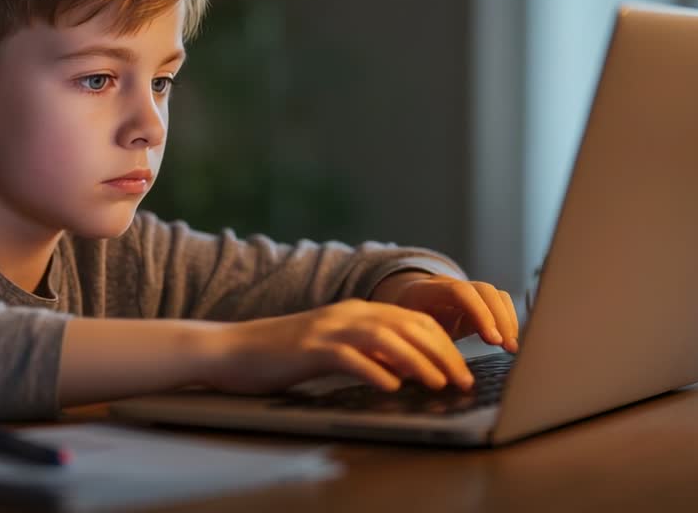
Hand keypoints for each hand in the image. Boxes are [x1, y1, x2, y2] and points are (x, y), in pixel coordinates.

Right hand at [201, 299, 474, 394]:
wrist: (233, 349)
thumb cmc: (284, 354)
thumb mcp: (334, 348)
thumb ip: (368, 352)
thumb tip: (407, 371)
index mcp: (357, 310)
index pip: (413, 320)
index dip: (444, 343)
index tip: (463, 369)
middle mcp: (348, 313)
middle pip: (408, 326)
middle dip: (442, 353)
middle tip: (463, 380)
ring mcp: (328, 328)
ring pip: (385, 338)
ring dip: (417, 361)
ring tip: (438, 383)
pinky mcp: (310, 348)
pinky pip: (349, 357)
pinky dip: (374, 371)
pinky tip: (391, 386)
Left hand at [372, 273, 519, 352]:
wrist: (402, 302)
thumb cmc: (400, 325)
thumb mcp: (400, 334)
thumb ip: (411, 348)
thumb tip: (425, 373)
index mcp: (425, 291)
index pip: (459, 292)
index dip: (479, 313)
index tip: (492, 341)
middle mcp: (448, 284)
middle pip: (483, 290)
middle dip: (499, 318)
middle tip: (507, 346)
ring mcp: (464, 289)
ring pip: (494, 294)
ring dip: (507, 320)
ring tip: (511, 347)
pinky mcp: (476, 300)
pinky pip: (499, 301)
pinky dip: (508, 319)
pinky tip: (508, 340)